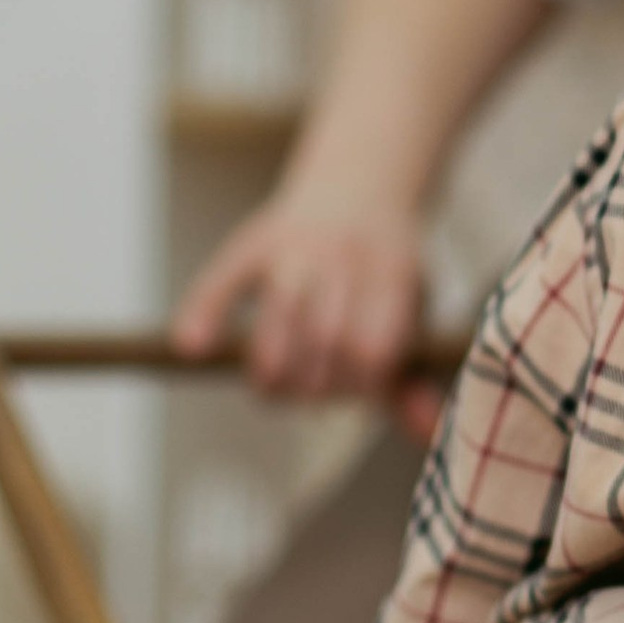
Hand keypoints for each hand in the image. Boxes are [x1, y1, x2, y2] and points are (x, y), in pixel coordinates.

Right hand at [173, 193, 426, 403]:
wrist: (360, 186)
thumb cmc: (385, 272)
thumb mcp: (412, 313)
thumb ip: (412, 377)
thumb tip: (430, 436)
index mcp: (393, 272)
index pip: (372, 350)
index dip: (359, 387)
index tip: (356, 396)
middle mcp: (344, 256)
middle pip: (324, 338)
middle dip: (316, 385)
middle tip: (315, 396)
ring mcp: (294, 247)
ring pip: (277, 314)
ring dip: (274, 370)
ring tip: (279, 389)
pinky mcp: (252, 243)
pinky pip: (220, 278)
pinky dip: (202, 313)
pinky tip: (193, 347)